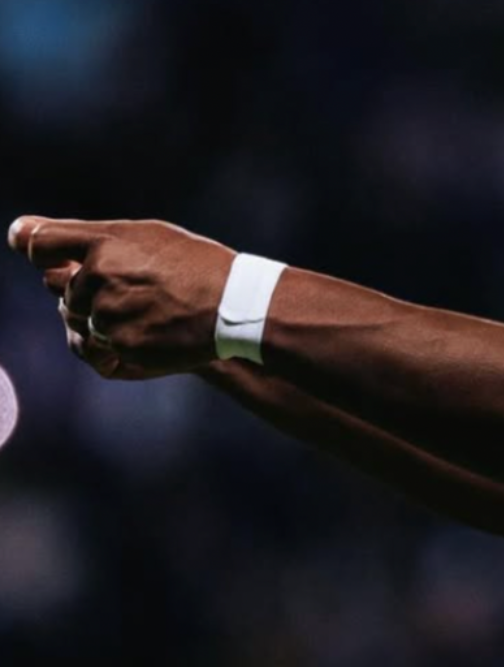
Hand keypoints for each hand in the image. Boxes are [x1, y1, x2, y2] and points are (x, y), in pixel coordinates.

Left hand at [9, 217, 236, 379]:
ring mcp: (109, 315)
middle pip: (61, 289)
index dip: (35, 247)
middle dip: (86, 290)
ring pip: (78, 321)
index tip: (42, 253)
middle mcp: (100, 277)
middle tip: (134, 289)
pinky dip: (112, 344)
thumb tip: (19, 234)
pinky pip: (94, 348)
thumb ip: (84, 236)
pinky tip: (143, 333)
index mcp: (105, 243)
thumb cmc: (195, 266)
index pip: (39, 243)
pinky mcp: (121, 346)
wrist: (237, 306)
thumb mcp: (146, 235)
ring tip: (146, 311)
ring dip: (101, 319)